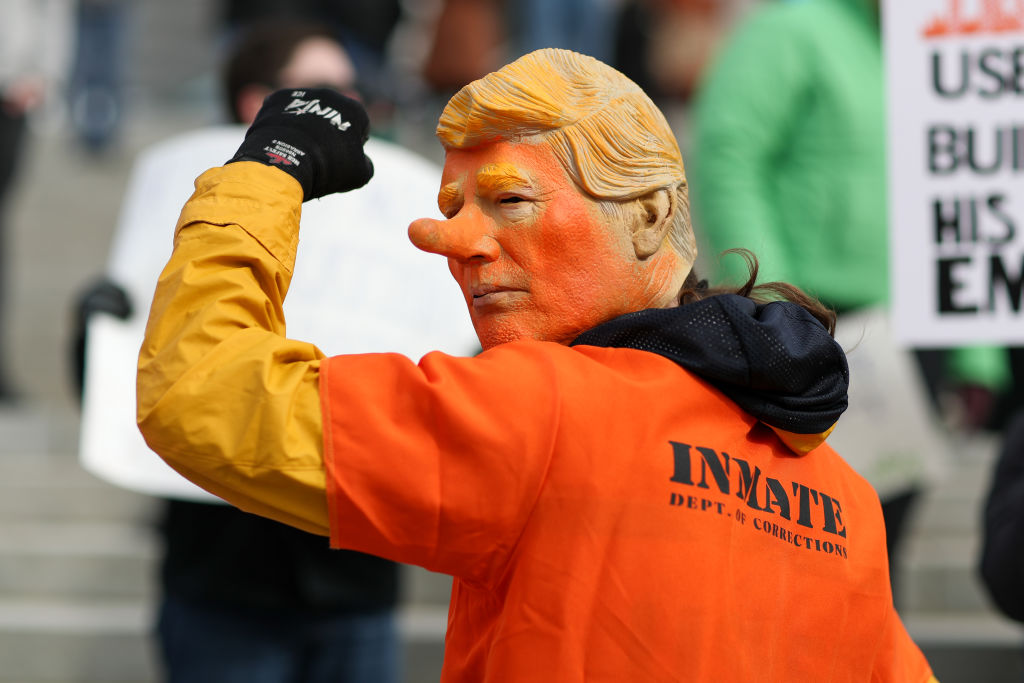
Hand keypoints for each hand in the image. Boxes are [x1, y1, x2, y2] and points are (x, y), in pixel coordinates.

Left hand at [227, 88, 373, 199]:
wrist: (287, 158)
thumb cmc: (329, 166)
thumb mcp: (360, 174)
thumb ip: (366, 164)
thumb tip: (362, 161)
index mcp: (354, 110)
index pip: (360, 128)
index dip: (354, 147)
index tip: (343, 161)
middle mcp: (330, 96)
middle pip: (333, 116)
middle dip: (330, 133)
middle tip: (321, 156)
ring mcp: (303, 95)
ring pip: (308, 112)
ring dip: (307, 128)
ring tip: (300, 151)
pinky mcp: (278, 98)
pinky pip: (284, 112)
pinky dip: (284, 124)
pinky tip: (283, 142)